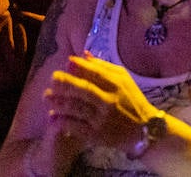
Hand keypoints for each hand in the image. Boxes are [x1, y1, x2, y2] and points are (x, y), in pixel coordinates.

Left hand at [44, 53, 159, 145]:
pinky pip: (75, 126)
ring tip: (47, 97)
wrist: (144, 130)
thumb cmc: (132, 101)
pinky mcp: (96, 135)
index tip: (67, 62)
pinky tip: (52, 116)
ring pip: (76, 108)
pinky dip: (62, 121)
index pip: (97, 73)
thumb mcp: (123, 80)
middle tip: (52, 79)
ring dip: (59, 102)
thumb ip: (103, 67)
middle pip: (84, 90)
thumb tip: (83, 54)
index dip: (80, 67)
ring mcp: (102, 119)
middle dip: (66, 83)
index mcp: (118, 85)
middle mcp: (110, 101)